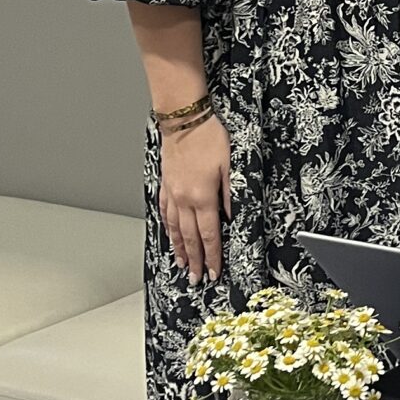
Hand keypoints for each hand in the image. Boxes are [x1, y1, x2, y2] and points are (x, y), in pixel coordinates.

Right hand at [158, 112, 232, 279]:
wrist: (184, 120)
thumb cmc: (209, 138)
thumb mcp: (230, 166)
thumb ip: (231, 194)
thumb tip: (233, 217)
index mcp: (203, 197)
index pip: (208, 235)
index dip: (211, 256)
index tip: (213, 272)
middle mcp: (185, 200)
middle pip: (190, 238)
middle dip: (194, 260)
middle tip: (195, 279)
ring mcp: (172, 193)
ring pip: (175, 229)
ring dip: (179, 249)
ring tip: (181, 265)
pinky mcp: (166, 185)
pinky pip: (166, 213)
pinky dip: (168, 228)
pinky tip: (170, 236)